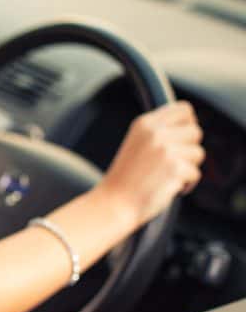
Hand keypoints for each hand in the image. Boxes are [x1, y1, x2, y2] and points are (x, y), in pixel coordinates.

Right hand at [96, 101, 204, 227]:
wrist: (114, 202)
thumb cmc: (125, 178)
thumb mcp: (136, 143)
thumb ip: (160, 131)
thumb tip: (190, 126)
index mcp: (145, 123)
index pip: (184, 109)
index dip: (189, 123)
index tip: (182, 138)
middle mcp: (155, 133)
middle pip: (195, 131)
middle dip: (189, 149)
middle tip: (172, 163)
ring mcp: (165, 150)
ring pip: (198, 153)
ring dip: (188, 167)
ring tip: (166, 176)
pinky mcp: (175, 168)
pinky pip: (195, 174)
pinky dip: (186, 184)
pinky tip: (168, 187)